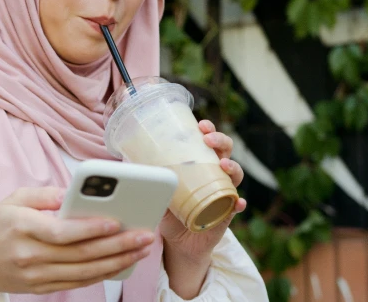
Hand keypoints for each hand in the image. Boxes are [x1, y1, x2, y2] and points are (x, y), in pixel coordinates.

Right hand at [0, 187, 154, 300]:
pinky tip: (122, 263)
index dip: (90, 229)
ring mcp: (36, 275)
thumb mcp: (13, 199)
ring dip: (117, 262)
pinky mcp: (42, 288)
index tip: (115, 221)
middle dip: (117, 245)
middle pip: (80, 254)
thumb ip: (43, 194)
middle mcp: (29, 255)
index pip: (61, 232)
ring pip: (83, 272)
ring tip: (141, 249)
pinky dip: (102, 274)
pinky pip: (77, 283)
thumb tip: (72, 193)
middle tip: (143, 236)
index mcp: (21, 227)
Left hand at [159, 120, 246, 297]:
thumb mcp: (160, 191)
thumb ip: (151, 177)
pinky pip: (236, 206)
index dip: (209, 130)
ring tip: (223, 166)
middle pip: (225, 152)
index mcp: (200, 164)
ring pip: (235, 175)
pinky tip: (237, 202)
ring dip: (232, 167)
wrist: (179, 242)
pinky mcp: (226, 213)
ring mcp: (223, 193)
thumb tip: (129, 158)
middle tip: (208, 140)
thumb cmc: (171, 211)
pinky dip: (238, 203)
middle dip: (221, 141)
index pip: (209, 142)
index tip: (201, 125)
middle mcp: (215, 175)